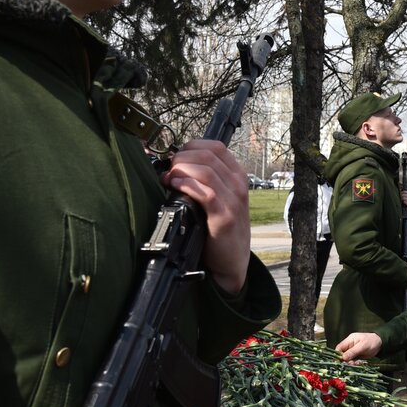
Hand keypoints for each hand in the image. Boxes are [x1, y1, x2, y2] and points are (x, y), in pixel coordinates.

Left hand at [161, 140, 249, 293]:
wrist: (232, 260)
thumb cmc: (219, 228)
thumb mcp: (219, 198)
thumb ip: (205, 180)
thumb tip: (175, 164)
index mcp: (237, 176)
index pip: (215, 147)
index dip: (191, 147)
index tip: (176, 157)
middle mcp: (238, 184)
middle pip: (207, 155)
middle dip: (181, 158)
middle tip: (169, 170)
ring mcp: (233, 200)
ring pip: (205, 170)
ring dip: (181, 170)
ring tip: (168, 178)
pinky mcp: (224, 217)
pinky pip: (205, 192)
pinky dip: (187, 184)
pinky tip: (175, 186)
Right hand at [336, 332, 382, 361]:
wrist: (380, 343)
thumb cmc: (371, 342)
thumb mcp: (362, 346)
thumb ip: (353, 351)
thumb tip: (343, 358)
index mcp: (349, 340)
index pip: (339, 348)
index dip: (338, 355)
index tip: (340, 361)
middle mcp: (349, 346)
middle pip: (342, 355)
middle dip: (346, 360)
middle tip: (351, 363)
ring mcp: (353, 351)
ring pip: (347, 359)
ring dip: (351, 363)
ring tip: (357, 363)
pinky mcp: (356, 356)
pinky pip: (353, 361)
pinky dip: (355, 363)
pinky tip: (359, 363)